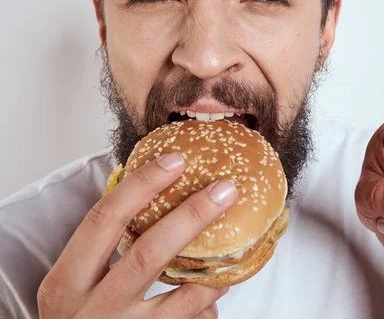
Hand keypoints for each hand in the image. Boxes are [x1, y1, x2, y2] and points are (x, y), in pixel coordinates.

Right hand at [38, 153, 237, 318]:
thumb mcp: (74, 286)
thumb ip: (103, 250)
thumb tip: (158, 201)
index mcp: (66, 282)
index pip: (104, 220)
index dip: (142, 185)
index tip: (176, 160)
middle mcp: (91, 309)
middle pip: (149, 253)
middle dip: (192, 216)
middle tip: (225, 189)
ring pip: (182, 300)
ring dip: (214, 275)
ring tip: (235, 256)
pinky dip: (206, 309)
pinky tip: (213, 298)